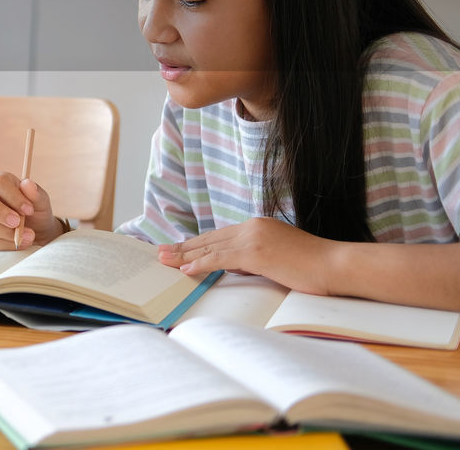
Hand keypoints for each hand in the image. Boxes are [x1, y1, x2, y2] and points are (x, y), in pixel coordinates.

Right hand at [0, 173, 63, 249]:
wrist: (37, 232)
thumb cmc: (36, 212)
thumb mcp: (41, 202)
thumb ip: (36, 194)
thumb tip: (28, 184)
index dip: (13, 197)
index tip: (29, 210)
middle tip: (17, 223)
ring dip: (8, 233)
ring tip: (28, 236)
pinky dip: (8, 244)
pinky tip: (20, 242)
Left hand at [157, 218, 337, 294]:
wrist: (336, 265)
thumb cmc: (313, 267)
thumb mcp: (278, 258)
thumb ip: (254, 259)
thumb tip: (233, 266)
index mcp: (258, 226)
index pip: (219, 236)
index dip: (197, 243)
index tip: (179, 249)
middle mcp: (252, 227)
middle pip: (210, 239)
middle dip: (183, 247)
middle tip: (161, 252)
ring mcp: (254, 238)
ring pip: (210, 247)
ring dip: (185, 255)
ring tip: (165, 261)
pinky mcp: (256, 252)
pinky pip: (221, 259)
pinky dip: (201, 264)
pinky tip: (186, 270)